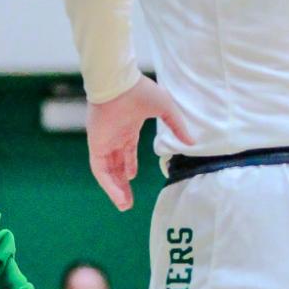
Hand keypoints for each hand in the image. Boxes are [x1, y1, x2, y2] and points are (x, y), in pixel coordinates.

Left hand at [87, 77, 194, 211]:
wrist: (118, 83)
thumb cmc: (140, 92)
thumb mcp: (165, 109)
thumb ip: (177, 126)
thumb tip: (192, 142)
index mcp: (127, 127)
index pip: (126, 150)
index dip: (129, 165)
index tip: (132, 177)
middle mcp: (114, 136)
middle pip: (116, 165)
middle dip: (122, 184)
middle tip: (128, 201)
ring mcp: (104, 141)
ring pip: (107, 171)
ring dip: (115, 189)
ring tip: (124, 205)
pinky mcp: (96, 146)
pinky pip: (100, 170)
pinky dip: (108, 185)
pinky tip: (118, 196)